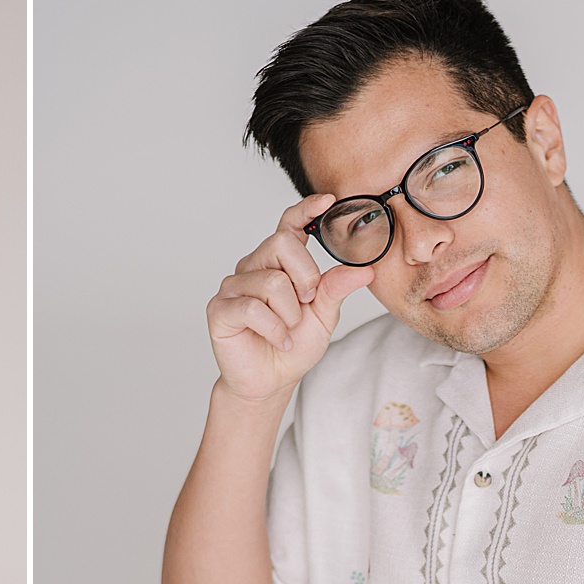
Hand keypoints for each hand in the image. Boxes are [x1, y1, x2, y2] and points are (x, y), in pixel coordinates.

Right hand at [205, 194, 374, 403]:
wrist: (270, 382)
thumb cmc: (292, 346)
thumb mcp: (324, 315)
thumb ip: (336, 289)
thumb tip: (364, 269)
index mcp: (278, 262)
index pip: (289, 225)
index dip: (306, 209)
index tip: (328, 201)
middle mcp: (253, 267)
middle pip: (282, 244)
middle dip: (305, 276)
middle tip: (307, 302)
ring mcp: (233, 286)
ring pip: (272, 282)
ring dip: (289, 313)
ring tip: (287, 329)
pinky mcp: (220, 309)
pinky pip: (253, 308)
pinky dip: (273, 328)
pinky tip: (277, 339)